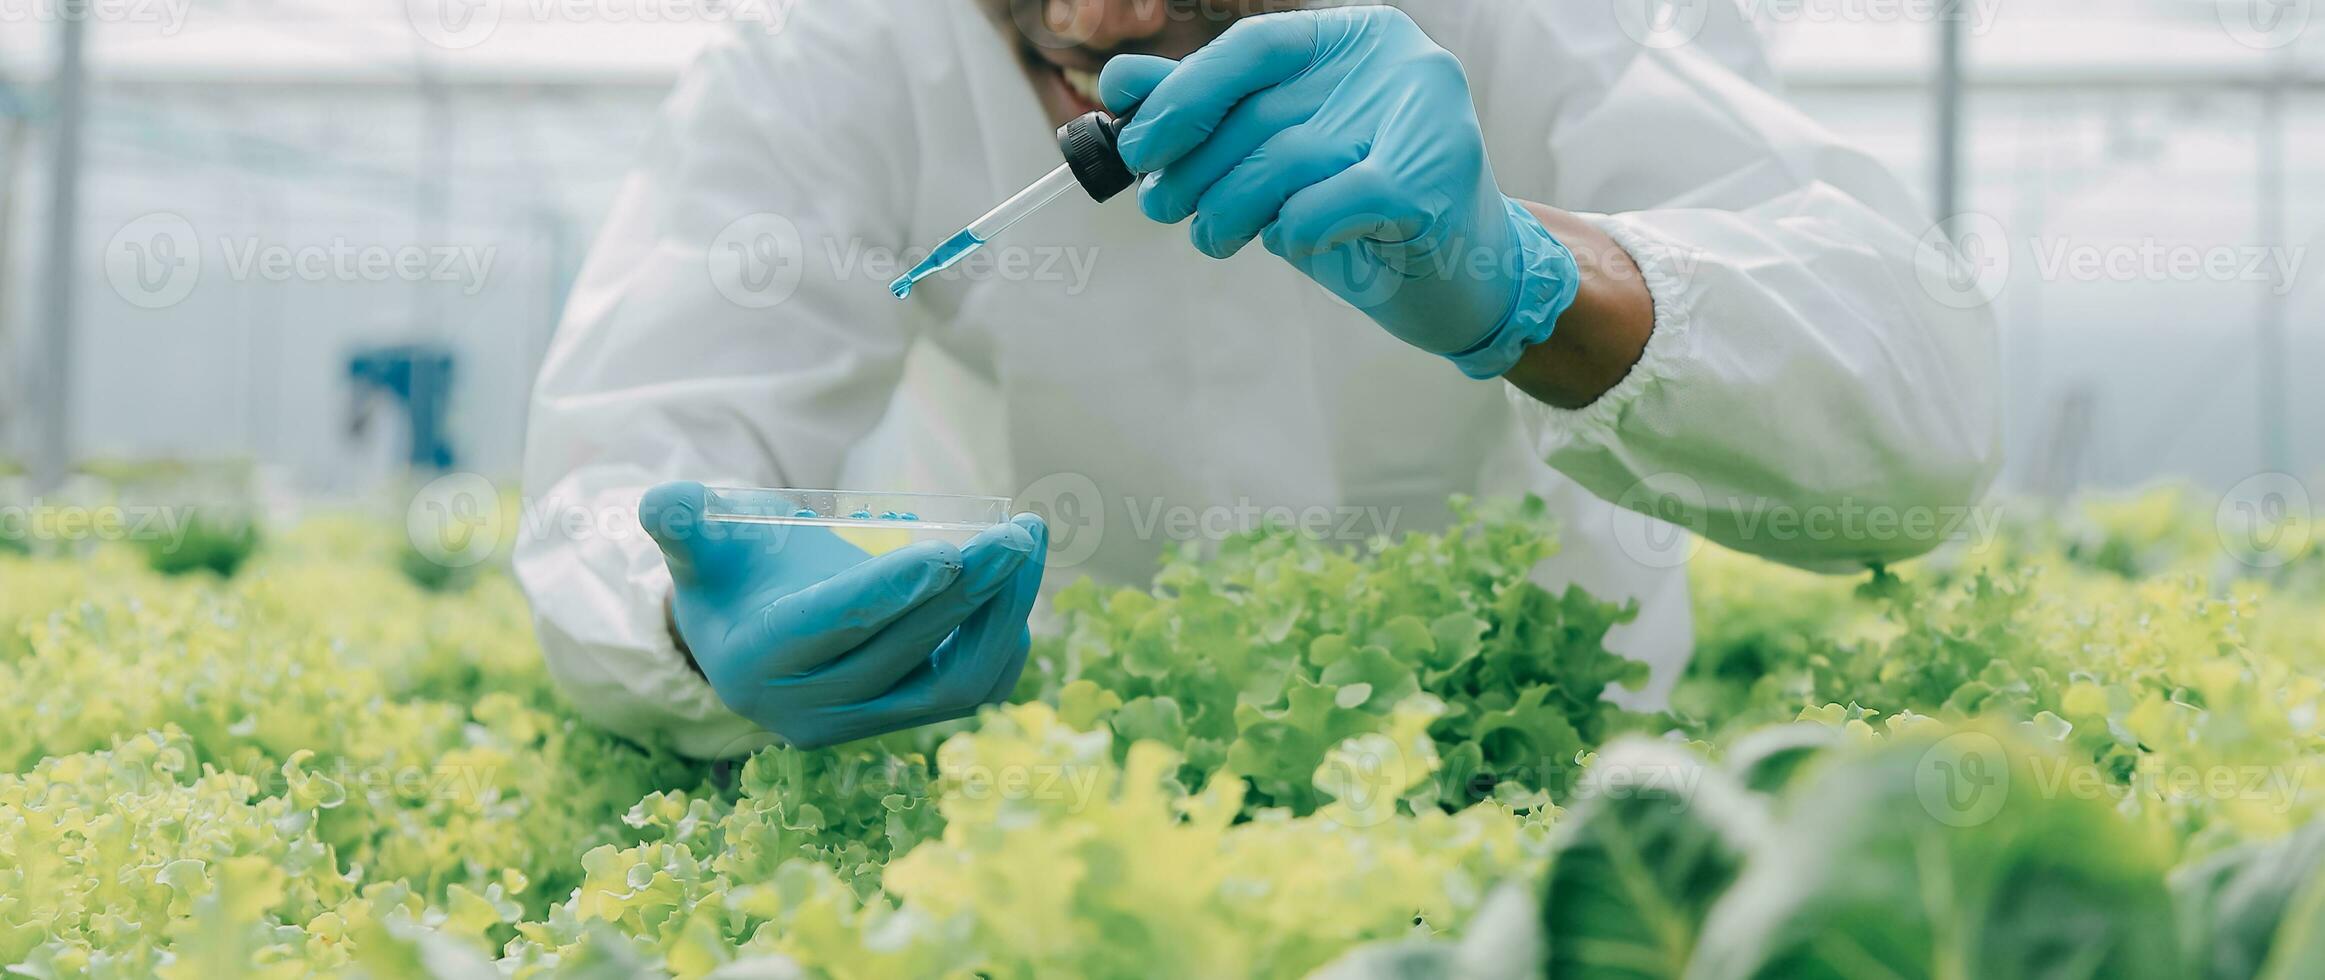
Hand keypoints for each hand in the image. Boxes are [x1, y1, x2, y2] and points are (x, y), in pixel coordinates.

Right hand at [640, 482, 1045, 747]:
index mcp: (759, 663)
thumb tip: (663, 502)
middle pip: (907, 650)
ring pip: (953, 683)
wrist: (745, 632)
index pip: (834, 626)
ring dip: (1003, 617)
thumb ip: (682, 521)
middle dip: (972, 588)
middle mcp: (810, 710)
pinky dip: (1003, 645)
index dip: (891, 589)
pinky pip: (970, 693)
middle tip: (1018, 532)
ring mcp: (863, 724)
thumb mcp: (699, 540)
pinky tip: (1016, 591)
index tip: (951, 549)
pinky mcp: (902, 722)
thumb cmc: (729, 570)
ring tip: (1027, 549)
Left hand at [1100, 7, 1579, 378]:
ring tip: (1213, 235)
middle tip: (1160, 204)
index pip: (1253, 45)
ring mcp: (1425, 121)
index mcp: (1362, 38)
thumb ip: (1208, 111)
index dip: (1184, 94)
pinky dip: (1290, 232)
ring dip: (1228, 210)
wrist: (1462, 280)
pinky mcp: (1431, 186)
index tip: (1137, 142)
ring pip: (1284, 162)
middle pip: (1262, 111)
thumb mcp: (1279, 153)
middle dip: (1194, 167)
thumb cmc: (1361, 210)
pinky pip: (1319, 207)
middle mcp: (1402, 64)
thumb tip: (1121, 84)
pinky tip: (1291, 241)